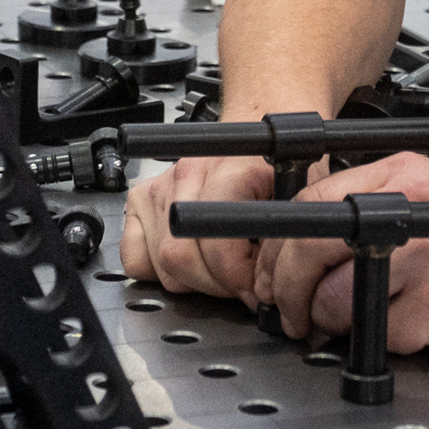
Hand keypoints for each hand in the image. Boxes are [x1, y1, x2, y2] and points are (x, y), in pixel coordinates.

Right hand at [122, 154, 276, 301]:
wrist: (250, 140)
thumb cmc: (271, 170)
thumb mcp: (293, 198)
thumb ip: (282, 237)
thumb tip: (270, 284)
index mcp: (229, 168)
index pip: (215, 243)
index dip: (237, 278)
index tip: (254, 289)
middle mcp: (188, 173)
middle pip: (180, 258)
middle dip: (214, 285)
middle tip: (238, 286)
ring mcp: (160, 186)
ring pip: (161, 263)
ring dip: (192, 281)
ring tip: (219, 270)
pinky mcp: (140, 199)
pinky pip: (135, 259)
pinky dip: (158, 272)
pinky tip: (188, 261)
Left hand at [258, 153, 428, 356]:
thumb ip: (372, 218)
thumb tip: (300, 257)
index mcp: (400, 175)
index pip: (306, 207)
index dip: (277, 254)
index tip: (272, 281)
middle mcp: (408, 205)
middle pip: (305, 248)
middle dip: (285, 293)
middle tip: (291, 317)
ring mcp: (425, 254)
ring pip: (333, 299)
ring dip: (334, 327)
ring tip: (357, 328)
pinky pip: (382, 335)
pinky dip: (389, 344)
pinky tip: (416, 332)